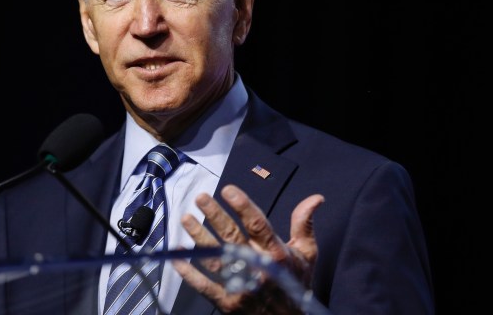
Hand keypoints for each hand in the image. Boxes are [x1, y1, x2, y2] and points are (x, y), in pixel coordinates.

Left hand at [174, 184, 323, 314]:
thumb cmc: (296, 283)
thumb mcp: (307, 254)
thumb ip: (304, 224)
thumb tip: (316, 198)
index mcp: (277, 254)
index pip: (258, 225)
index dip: (242, 206)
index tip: (228, 190)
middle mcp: (258, 269)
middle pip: (232, 237)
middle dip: (215, 216)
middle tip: (201, 198)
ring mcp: (241, 286)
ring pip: (216, 258)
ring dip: (199, 237)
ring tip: (186, 218)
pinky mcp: (228, 302)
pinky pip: (205, 285)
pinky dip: (189, 272)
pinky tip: (177, 257)